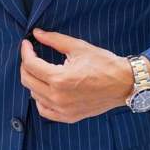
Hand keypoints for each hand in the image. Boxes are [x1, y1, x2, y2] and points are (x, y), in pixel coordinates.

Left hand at [20, 28, 135, 122]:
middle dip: (26, 65)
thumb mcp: (78, 47)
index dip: (26, 51)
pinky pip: (44, 110)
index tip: (27, 43)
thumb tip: (37, 33)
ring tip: (41, 69)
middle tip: (32, 54)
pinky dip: (40, 99)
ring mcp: (62, 110)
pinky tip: (46, 89)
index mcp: (59, 79)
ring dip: (33, 81)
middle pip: (27, 80)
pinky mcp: (68, 117)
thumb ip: (54, 40)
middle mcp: (58, 97)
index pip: (30, 65)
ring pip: (34, 95)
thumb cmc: (104, 63)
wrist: (124, 83)